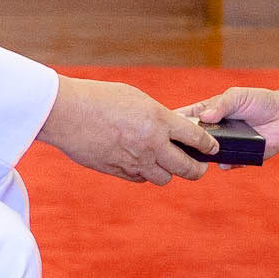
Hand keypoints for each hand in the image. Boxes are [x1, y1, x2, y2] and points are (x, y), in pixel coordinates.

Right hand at [37, 76, 215, 183]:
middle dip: (197, 169)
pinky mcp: (118, 172)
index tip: (212, 148)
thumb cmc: (99, 98)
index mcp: (159, 121)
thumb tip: (171, 128)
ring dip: (167, 172)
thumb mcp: (136, 98)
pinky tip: (140, 163)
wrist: (66, 113)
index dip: (208, 145)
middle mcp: (151, 145)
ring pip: (164, 178)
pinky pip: (140, 179)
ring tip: (166, 164)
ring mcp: (135, 162)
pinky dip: (144, 173)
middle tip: (199, 167)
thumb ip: (157, 116)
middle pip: (186, 168)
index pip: (197, 138)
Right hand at [175, 85, 278, 156]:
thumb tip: (204, 117)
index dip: (174, 122)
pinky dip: (226, 164)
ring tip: (200, 157)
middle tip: (178, 146)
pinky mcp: (238, 158)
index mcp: (209, 113)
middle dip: (184, 143)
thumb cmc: (260, 101)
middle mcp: (213, 132)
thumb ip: (220, 104)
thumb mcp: (237, 96)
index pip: (186, 118)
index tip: (162, 125)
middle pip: (192, 140)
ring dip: (202, 157)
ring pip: (206, 156)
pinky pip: (227, 164)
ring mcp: (224, 146)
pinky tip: (226, 162)